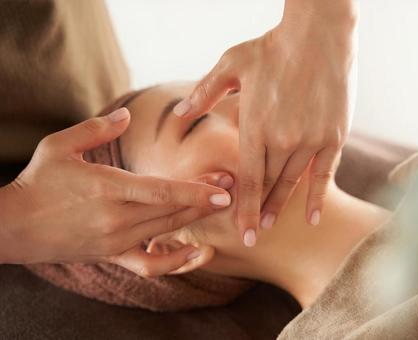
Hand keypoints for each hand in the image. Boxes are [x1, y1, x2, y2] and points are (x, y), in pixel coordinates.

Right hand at [0, 108, 232, 276]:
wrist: (12, 227)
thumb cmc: (37, 182)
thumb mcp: (59, 146)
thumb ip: (96, 130)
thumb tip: (127, 118)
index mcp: (105, 188)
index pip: (160, 192)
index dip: (194, 192)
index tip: (224, 189)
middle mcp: (115, 218)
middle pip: (172, 211)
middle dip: (206, 200)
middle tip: (236, 186)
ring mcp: (115, 240)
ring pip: (167, 231)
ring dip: (197, 219)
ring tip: (221, 205)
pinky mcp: (112, 255)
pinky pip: (150, 264)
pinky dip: (176, 260)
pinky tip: (197, 251)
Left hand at [173, 0, 357, 245]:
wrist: (318, 34)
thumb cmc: (271, 48)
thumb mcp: (231, 65)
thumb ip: (205, 93)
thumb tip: (180, 113)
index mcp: (255, 126)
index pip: (247, 180)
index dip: (244, 210)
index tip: (241, 235)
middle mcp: (283, 140)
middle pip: (268, 186)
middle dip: (258, 212)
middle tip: (251, 235)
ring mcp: (311, 140)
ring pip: (292, 183)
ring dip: (281, 207)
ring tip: (270, 226)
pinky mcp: (334, 136)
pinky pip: (324, 174)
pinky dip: (317, 197)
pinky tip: (311, 217)